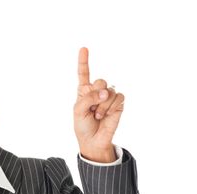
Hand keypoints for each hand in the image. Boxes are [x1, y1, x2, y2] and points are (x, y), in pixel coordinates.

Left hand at [74, 47, 124, 161]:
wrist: (93, 140)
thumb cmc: (83, 126)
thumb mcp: (78, 110)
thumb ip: (88, 97)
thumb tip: (105, 92)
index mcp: (84, 91)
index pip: (84, 73)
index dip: (84, 61)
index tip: (83, 48)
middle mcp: (97, 91)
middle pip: (100, 81)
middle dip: (96, 95)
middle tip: (92, 108)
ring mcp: (108, 97)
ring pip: (109, 90)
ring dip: (102, 105)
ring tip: (98, 115)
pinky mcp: (118, 103)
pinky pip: (118, 97)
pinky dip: (111, 106)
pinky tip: (106, 115)